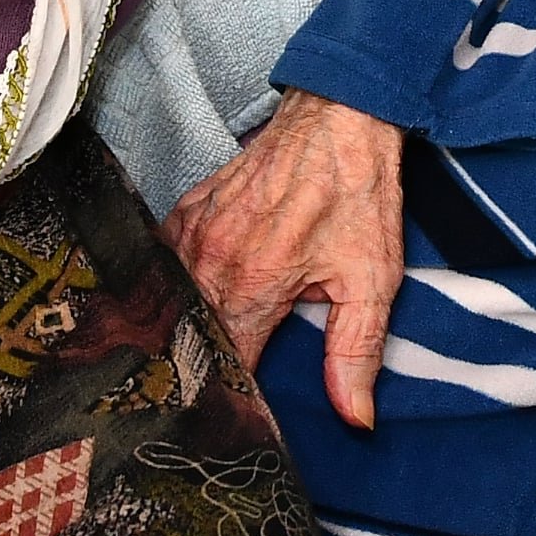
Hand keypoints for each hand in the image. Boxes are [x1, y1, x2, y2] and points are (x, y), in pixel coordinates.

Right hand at [164, 89, 404, 427]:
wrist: (339, 117)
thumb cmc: (358, 193)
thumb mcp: (372, 279)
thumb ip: (356, 352)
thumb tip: (354, 416)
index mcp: (252, 285)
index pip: (224, 365)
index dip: (233, 397)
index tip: (241, 418)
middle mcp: (210, 260)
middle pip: (188, 337)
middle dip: (200, 368)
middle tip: (214, 396)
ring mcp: (192, 231)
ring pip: (170, 302)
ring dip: (183, 329)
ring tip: (194, 359)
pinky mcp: (187, 210)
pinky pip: (163, 263)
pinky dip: (171, 288)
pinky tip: (185, 304)